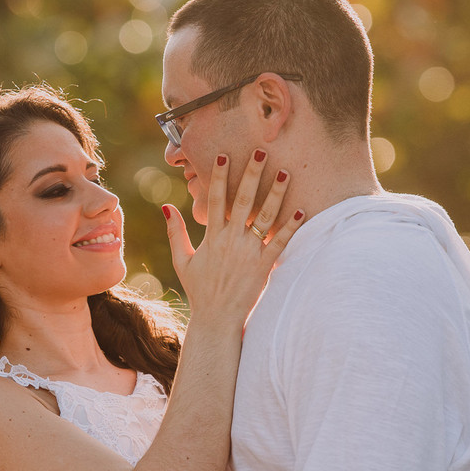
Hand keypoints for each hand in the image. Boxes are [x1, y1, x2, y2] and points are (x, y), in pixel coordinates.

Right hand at [163, 150, 303, 317]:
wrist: (217, 319)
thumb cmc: (199, 290)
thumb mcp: (182, 260)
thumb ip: (175, 232)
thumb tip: (167, 206)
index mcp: (212, 238)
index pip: (215, 200)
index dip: (219, 177)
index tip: (223, 155)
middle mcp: (231, 242)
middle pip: (243, 201)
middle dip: (251, 174)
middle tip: (260, 151)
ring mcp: (249, 253)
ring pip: (264, 218)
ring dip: (276, 194)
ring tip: (286, 172)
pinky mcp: (264, 267)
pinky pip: (280, 243)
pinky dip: (291, 227)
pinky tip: (302, 209)